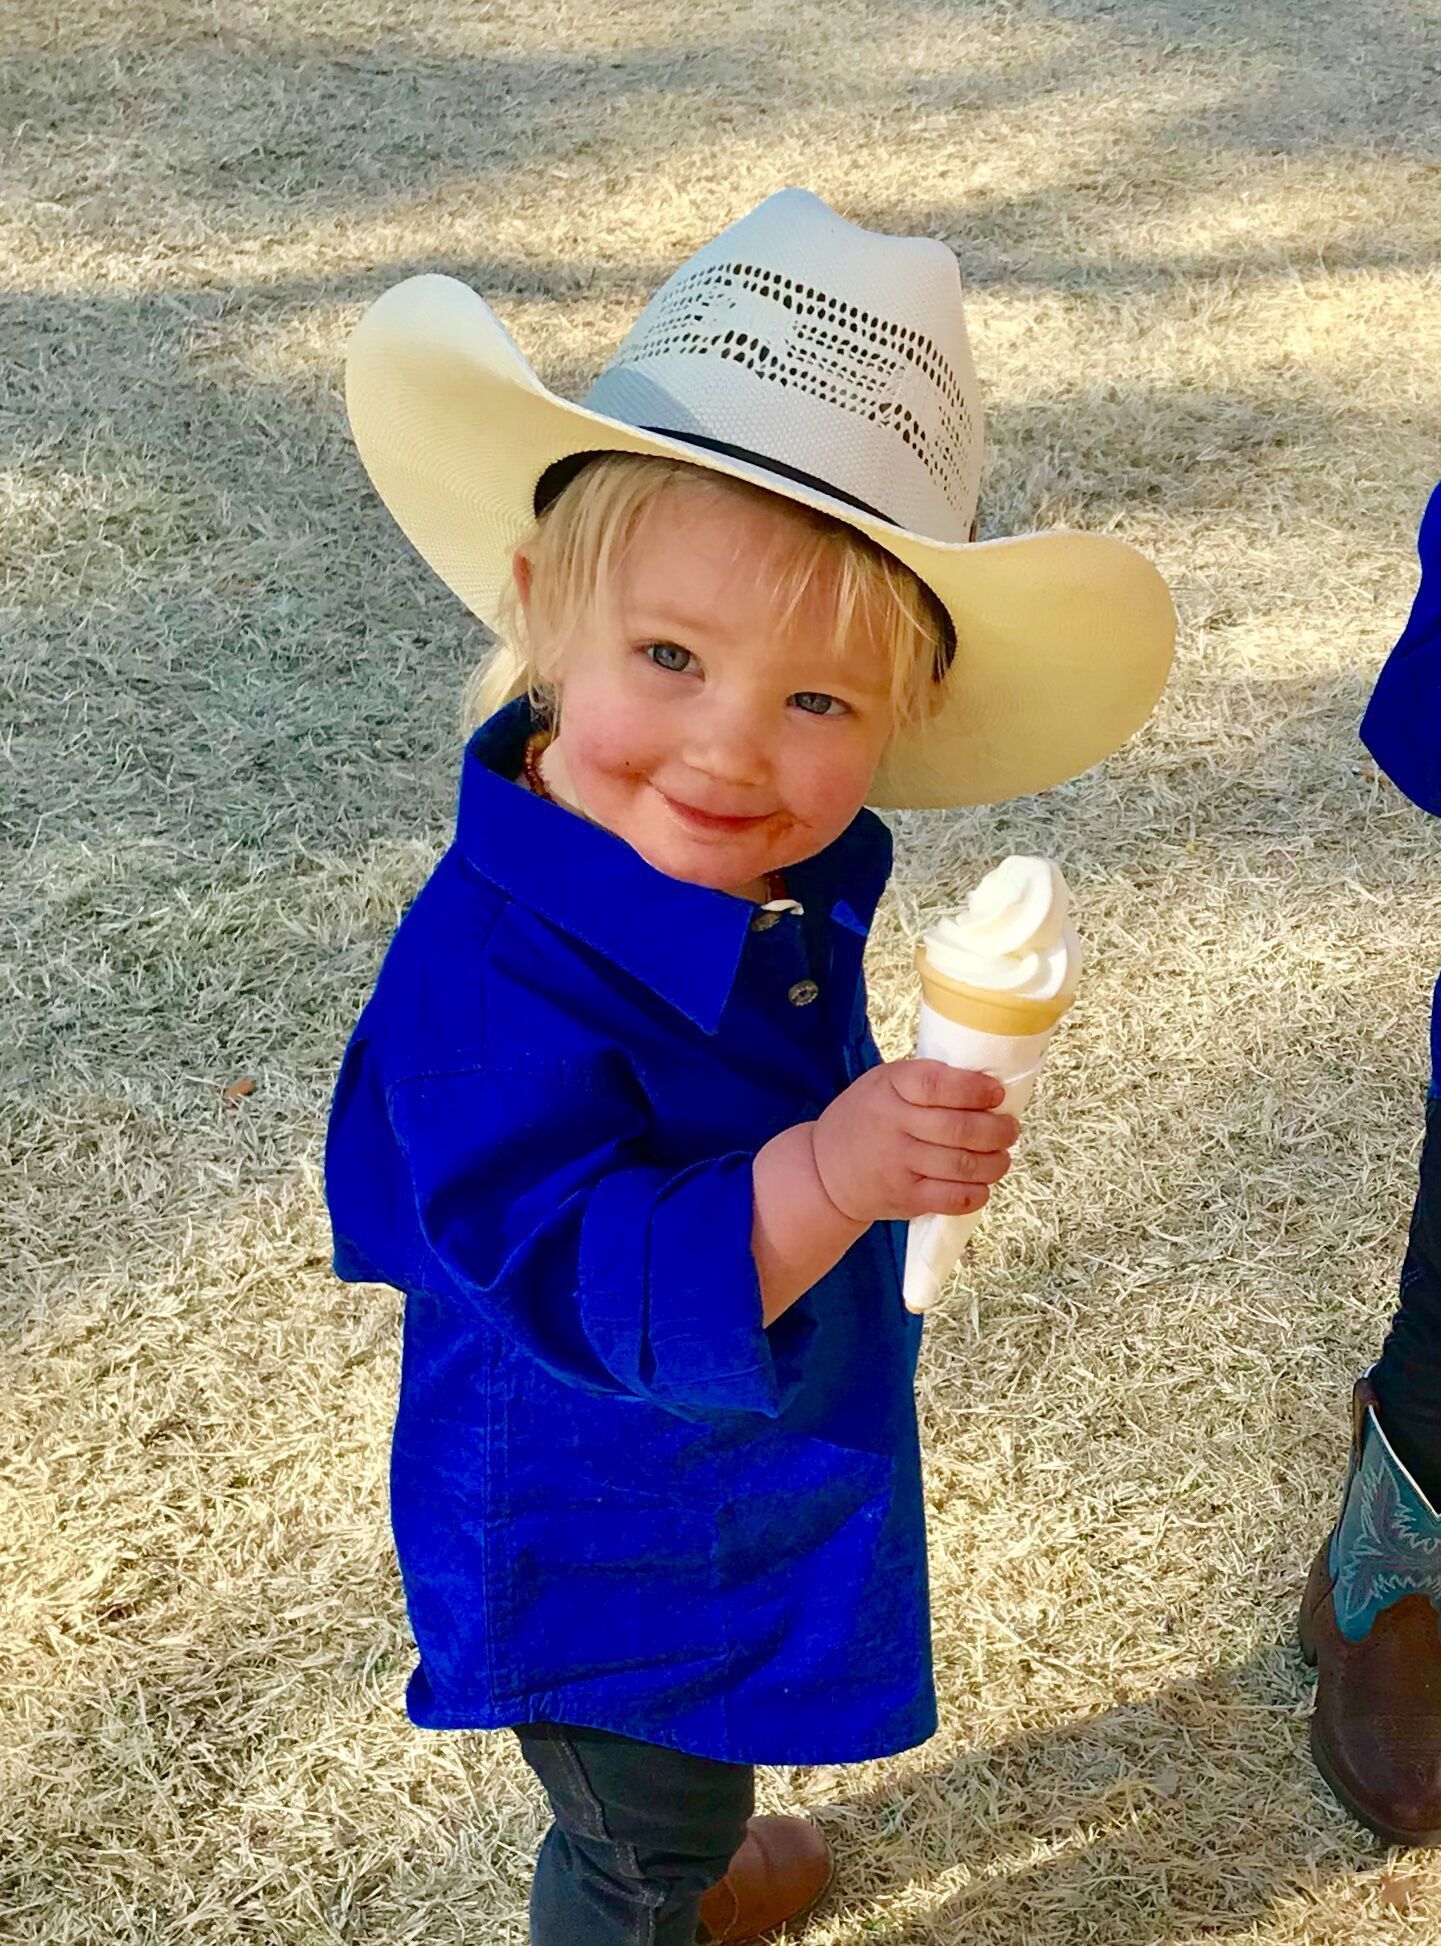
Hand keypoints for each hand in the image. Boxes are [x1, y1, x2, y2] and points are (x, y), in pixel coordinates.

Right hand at [810, 1060, 1019, 1225]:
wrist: (822, 1173)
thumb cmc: (864, 1119)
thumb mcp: (882, 1084)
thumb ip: (925, 1080)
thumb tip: (986, 1087)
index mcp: (888, 1088)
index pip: (936, 1085)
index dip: (974, 1089)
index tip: (995, 1093)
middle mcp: (892, 1125)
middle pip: (960, 1129)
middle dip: (998, 1130)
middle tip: (1009, 1129)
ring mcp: (898, 1164)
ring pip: (964, 1165)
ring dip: (996, 1162)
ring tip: (1002, 1156)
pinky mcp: (905, 1198)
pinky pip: (954, 1197)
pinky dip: (978, 1192)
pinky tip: (982, 1183)